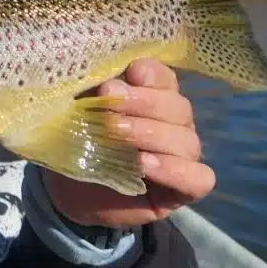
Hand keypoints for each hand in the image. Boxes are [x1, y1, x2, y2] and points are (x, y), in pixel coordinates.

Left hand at [42, 58, 211, 229]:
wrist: (68, 193)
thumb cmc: (76, 145)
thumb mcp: (79, 114)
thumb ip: (94, 94)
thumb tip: (106, 81)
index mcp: (154, 98)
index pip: (166, 79)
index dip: (152, 75)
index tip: (129, 74)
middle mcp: (174, 125)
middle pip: (178, 107)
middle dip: (143, 104)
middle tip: (109, 111)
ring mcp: (183, 158)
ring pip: (187, 140)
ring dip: (151, 134)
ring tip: (118, 137)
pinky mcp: (184, 191)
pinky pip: (198, 179)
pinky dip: (174, 170)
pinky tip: (145, 166)